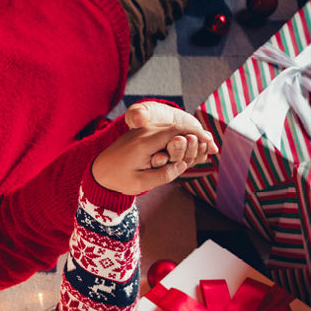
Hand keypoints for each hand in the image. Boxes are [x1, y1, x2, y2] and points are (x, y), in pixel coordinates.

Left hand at [90, 102, 217, 194]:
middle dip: (196, 134)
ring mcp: (143, 130)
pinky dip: (179, 135)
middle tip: (212, 145)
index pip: (175, 132)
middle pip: (176, 127)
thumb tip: (183, 166)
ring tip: (205, 144)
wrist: (98, 171)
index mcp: (143, 142)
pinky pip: (164, 131)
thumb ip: (162, 175)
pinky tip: (190, 143)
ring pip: (171, 127)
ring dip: (188, 133)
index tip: (211, 143)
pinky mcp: (142, 133)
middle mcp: (144, 131)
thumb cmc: (117, 179)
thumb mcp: (140, 183)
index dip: (196, 136)